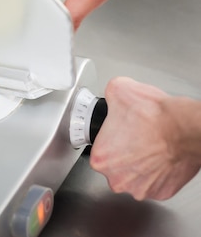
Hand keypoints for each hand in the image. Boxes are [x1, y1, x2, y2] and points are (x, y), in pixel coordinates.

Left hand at [90, 77, 200, 199]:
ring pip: (134, 176)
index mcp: (101, 159)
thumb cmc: (154, 115)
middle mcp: (117, 179)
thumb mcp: (118, 90)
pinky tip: (160, 157)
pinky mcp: (161, 193)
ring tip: (149, 147)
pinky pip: (154, 183)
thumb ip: (107, 94)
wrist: (184, 127)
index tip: (119, 134)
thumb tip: (111, 93)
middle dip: (123, 154)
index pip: (99, 150)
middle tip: (135, 139)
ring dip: (140, 165)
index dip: (110, 139)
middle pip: (115, 166)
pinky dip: (157, 172)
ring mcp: (140, 189)